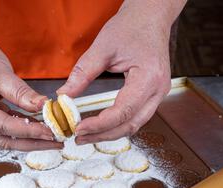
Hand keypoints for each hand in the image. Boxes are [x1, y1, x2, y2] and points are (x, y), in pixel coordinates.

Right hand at [0, 28, 61, 150]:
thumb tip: (43, 107)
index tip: (50, 131)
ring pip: (9, 140)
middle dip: (34, 143)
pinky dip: (25, 131)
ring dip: (32, 139)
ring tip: (54, 137)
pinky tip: (43, 129)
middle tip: (58, 140)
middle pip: (7, 141)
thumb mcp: (0, 73)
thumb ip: (22, 93)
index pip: (4, 127)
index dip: (30, 132)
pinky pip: (9, 132)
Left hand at [57, 0, 173, 143]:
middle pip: (129, 125)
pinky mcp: (154, 96)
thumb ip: (82, 73)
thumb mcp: (102, 47)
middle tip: (79, 137)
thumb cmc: (131, 26)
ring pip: (134, 125)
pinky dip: (118, 125)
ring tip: (86, 135)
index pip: (122, 112)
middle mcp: (158, 90)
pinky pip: (136, 118)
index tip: (78, 128)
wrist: (151, 16)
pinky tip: (101, 126)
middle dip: (102, 135)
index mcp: (149, 77)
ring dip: (109, 134)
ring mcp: (159, 95)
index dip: (99, 125)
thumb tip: (63, 95)